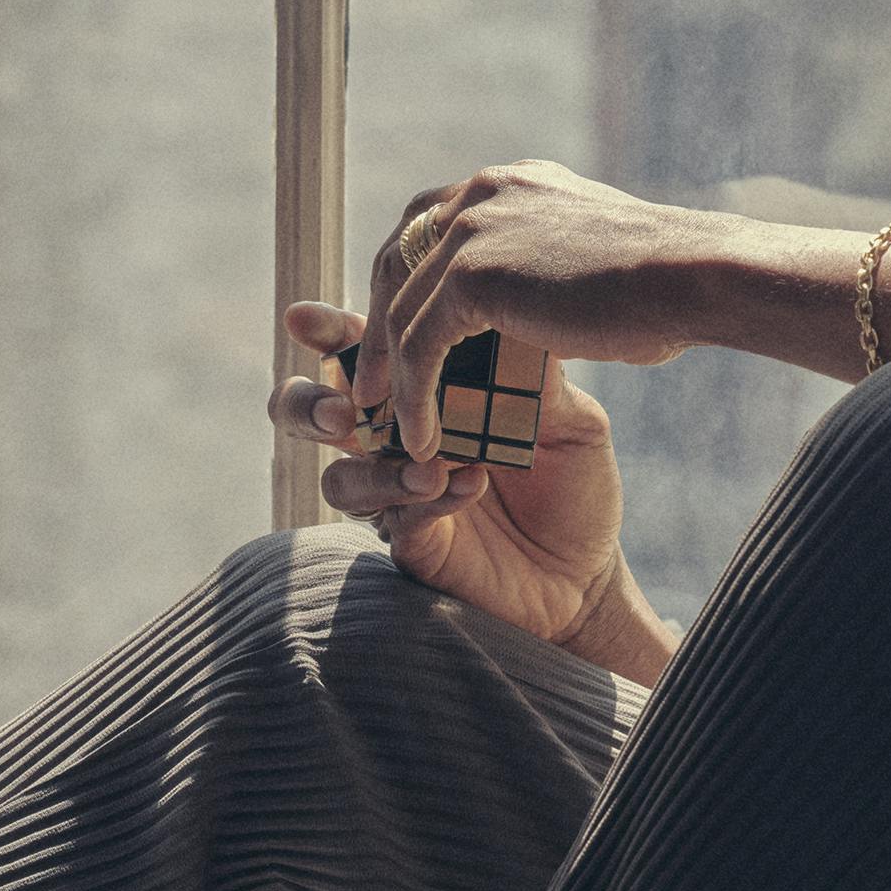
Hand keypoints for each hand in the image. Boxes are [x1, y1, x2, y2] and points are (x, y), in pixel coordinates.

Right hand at [266, 298, 641, 657]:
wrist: (588, 572)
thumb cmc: (571, 485)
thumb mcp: (568, 419)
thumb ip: (533, 376)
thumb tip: (508, 318)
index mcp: (422, 394)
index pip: (361, 355)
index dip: (324, 333)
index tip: (302, 319)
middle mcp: (394, 443)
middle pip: (312, 417)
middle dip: (307, 406)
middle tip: (340, 410)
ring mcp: (397, 499)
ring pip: (340, 482)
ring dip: (374, 469)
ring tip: (428, 464)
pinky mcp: (415, 547)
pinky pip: (398, 520)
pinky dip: (427, 500)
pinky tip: (468, 485)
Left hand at [356, 161, 717, 468]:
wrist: (691, 279)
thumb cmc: (664, 287)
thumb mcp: (589, 263)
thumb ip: (544, 269)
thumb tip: (533, 305)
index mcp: (509, 185)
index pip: (429, 229)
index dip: (406, 285)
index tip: (398, 337)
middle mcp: (482, 193)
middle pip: (395, 258)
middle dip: (376, 326)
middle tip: (369, 384)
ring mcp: (473, 227)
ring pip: (399, 307)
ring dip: (386, 372)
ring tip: (382, 422)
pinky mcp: (473, 273)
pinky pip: (419, 344)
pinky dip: (413, 396)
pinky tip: (419, 437)